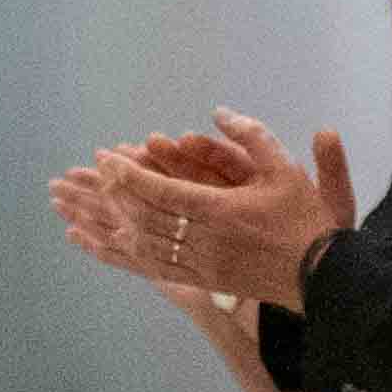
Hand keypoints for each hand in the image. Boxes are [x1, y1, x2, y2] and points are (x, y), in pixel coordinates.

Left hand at [65, 112, 353, 307]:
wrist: (321, 275)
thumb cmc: (305, 220)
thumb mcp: (285, 169)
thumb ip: (252, 137)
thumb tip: (219, 112)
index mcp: (220, 210)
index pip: (160, 190)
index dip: (128, 175)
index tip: (104, 159)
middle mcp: (202, 239)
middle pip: (142, 217)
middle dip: (108, 195)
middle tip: (80, 175)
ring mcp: (198, 263)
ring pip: (139, 244)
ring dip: (103, 225)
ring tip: (70, 211)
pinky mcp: (200, 279)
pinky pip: (150, 268)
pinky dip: (119, 255)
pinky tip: (98, 246)